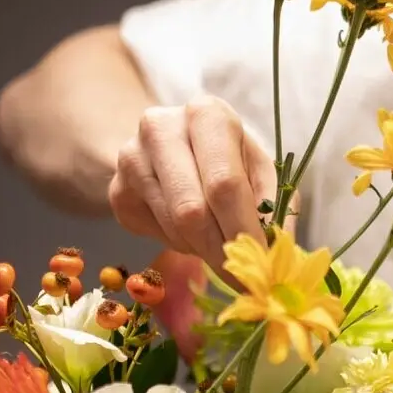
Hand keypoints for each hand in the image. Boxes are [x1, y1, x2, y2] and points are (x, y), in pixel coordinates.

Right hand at [109, 94, 276, 270]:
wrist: (174, 144)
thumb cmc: (230, 157)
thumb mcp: (261, 169)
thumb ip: (275, 207)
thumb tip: (275, 255)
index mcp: (207, 114)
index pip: (225, 184)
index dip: (243, 232)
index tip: (260, 265)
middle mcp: (161, 128)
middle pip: (192, 211)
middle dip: (221, 251)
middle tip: (241, 277)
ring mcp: (131, 158)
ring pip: (172, 227)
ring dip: (202, 247)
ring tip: (218, 239)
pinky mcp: (117, 190)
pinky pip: (153, 235)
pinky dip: (179, 243)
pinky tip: (190, 229)